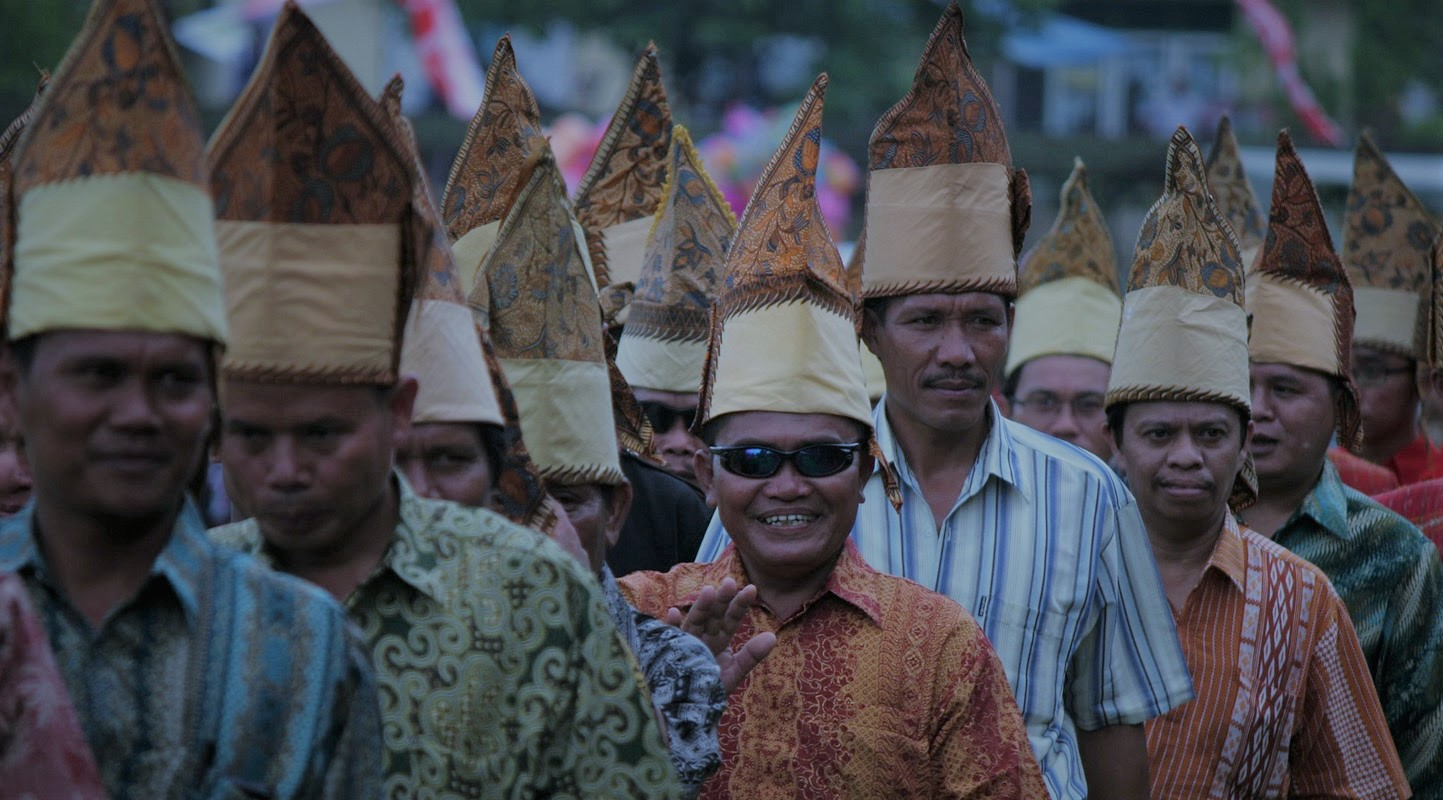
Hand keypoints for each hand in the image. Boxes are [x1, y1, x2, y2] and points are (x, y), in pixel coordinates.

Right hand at [664, 577, 776, 694]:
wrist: (686, 710)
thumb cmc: (709, 689)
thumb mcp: (733, 672)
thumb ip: (751, 655)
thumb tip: (773, 636)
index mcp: (718, 639)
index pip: (731, 619)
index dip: (740, 605)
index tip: (752, 589)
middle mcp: (702, 637)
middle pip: (712, 616)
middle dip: (721, 600)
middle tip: (730, 582)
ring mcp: (684, 642)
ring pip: (694, 622)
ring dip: (700, 607)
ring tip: (709, 590)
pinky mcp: (667, 652)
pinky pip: (668, 638)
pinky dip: (671, 627)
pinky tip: (673, 613)